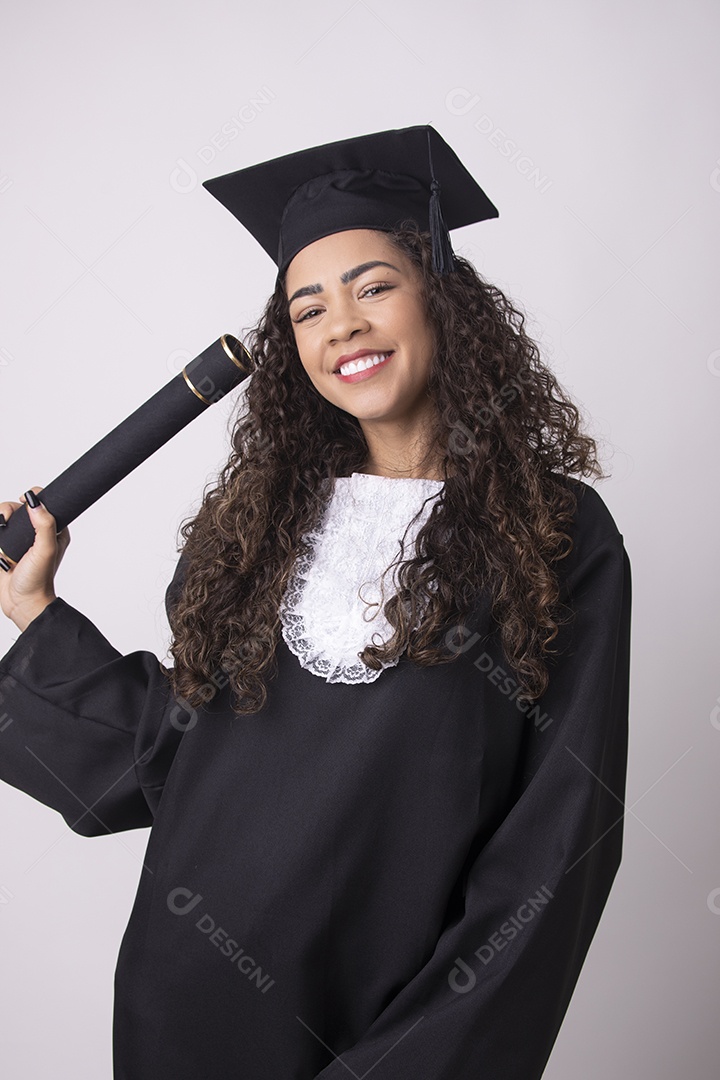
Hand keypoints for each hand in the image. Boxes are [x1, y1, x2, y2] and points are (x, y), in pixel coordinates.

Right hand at [0, 487, 70, 630]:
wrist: (21, 603)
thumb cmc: (38, 580)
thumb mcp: (45, 550)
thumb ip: (44, 525)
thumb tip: (35, 503)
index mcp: (53, 531)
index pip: (44, 504)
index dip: (33, 498)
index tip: (24, 501)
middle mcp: (36, 533)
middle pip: (19, 507)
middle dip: (9, 510)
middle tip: (6, 520)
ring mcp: (20, 540)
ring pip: (5, 518)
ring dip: (0, 521)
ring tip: (1, 531)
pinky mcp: (5, 547)